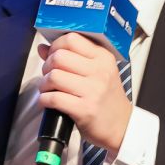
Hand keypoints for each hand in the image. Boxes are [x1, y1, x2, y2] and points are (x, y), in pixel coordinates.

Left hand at [37, 32, 131, 153]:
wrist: (121, 125)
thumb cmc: (106, 98)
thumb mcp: (96, 71)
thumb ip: (70, 57)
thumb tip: (43, 48)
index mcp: (103, 57)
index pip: (72, 39)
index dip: (56, 45)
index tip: (53, 55)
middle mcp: (100, 71)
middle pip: (59, 56)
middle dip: (47, 65)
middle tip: (49, 74)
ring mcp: (93, 90)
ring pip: (54, 76)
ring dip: (44, 84)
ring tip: (48, 88)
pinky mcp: (85, 109)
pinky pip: (54, 98)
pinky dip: (45, 99)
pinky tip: (48, 101)